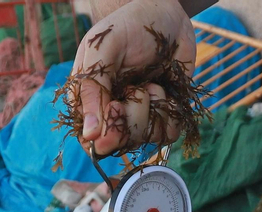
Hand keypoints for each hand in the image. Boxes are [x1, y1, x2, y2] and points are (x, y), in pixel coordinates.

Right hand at [73, 0, 196, 154]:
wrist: (166, 16)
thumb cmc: (127, 26)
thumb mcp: (102, 49)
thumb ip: (92, 89)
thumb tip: (90, 135)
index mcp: (89, 101)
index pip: (90, 140)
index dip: (106, 132)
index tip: (117, 106)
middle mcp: (112, 114)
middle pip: (119, 145)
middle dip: (133, 118)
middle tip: (138, 88)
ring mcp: (138, 117)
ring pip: (145, 140)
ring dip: (154, 110)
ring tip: (151, 83)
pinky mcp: (163, 116)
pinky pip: (168, 135)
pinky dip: (172, 114)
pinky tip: (166, 91)